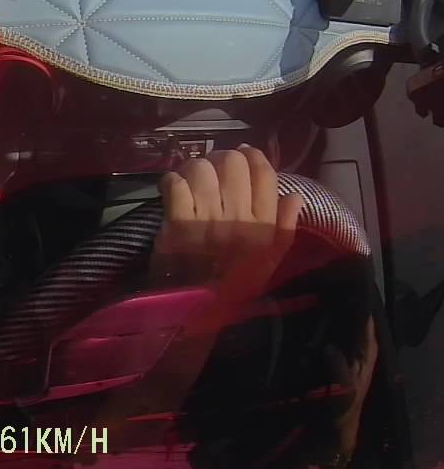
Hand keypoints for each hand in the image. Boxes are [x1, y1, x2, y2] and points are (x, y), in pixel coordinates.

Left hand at [152, 145, 303, 303]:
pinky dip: (172, 181)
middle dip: (220, 158)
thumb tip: (295, 195)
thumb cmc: (233, 287)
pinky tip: (172, 189)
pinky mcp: (178, 224)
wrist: (196, 315)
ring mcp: (207, 220)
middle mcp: (238, 218)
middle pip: (233, 164)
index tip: (242, 153)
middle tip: (212, 167)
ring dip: (194, 167)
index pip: (266, 175)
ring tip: (191, 178)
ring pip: (203, 169)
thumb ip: (285, 228)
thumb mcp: (269, 263)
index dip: (253, 156)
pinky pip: (176, 185)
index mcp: (264, 226)